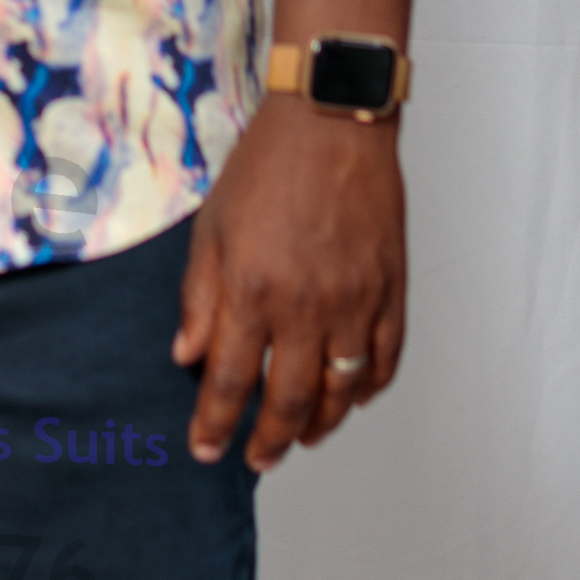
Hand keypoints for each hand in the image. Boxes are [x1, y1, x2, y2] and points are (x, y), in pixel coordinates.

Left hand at [173, 101, 406, 471]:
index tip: (207, 451)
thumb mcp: (211, 230)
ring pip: (343, 390)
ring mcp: (356, 301)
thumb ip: (200, 299)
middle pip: (291, 401)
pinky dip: (371, 387)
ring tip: (303, 439)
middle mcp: (308, 307)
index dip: (217, 425)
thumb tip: (188, 357)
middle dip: (270, 441)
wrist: (333, 119)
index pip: (231, 383)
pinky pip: (387, 357)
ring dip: (322, 425)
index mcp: (254, 292)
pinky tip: (354, 398)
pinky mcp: (391, 288)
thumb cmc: (268, 167)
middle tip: (257, 460)